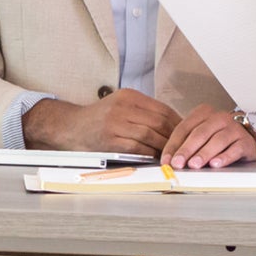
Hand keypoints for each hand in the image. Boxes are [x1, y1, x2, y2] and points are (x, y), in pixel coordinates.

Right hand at [23, 88, 176, 155]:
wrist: (70, 127)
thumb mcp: (119, 106)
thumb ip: (142, 112)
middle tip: (182, 147)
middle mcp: (123, 107)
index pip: (162, 109)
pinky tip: (154, 158)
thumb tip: (171, 125)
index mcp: (129, 96)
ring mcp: (115, 123)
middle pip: (159, 122)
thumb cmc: (97, 120)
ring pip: (150, 135)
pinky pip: (137, 147)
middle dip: (174, 136)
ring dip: (163, 147)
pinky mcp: (110, 140)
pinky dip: (149, 154)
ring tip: (170, 154)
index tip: (185, 133)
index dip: (178, 123)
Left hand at [161, 104, 255, 168]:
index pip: (184, 128)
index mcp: (203, 114)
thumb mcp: (200, 138)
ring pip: (217, 140)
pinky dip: (224, 157)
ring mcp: (234, 128)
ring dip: (204, 154)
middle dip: (186, 150)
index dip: (173, 145)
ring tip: (194, 164)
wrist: (246, 141)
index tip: (167, 160)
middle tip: (178, 163)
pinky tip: (215, 164)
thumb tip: (169, 161)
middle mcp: (219, 118)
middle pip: (200, 133)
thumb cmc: (219, 139)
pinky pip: (234, 149)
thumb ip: (184, 145)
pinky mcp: (245, 141)